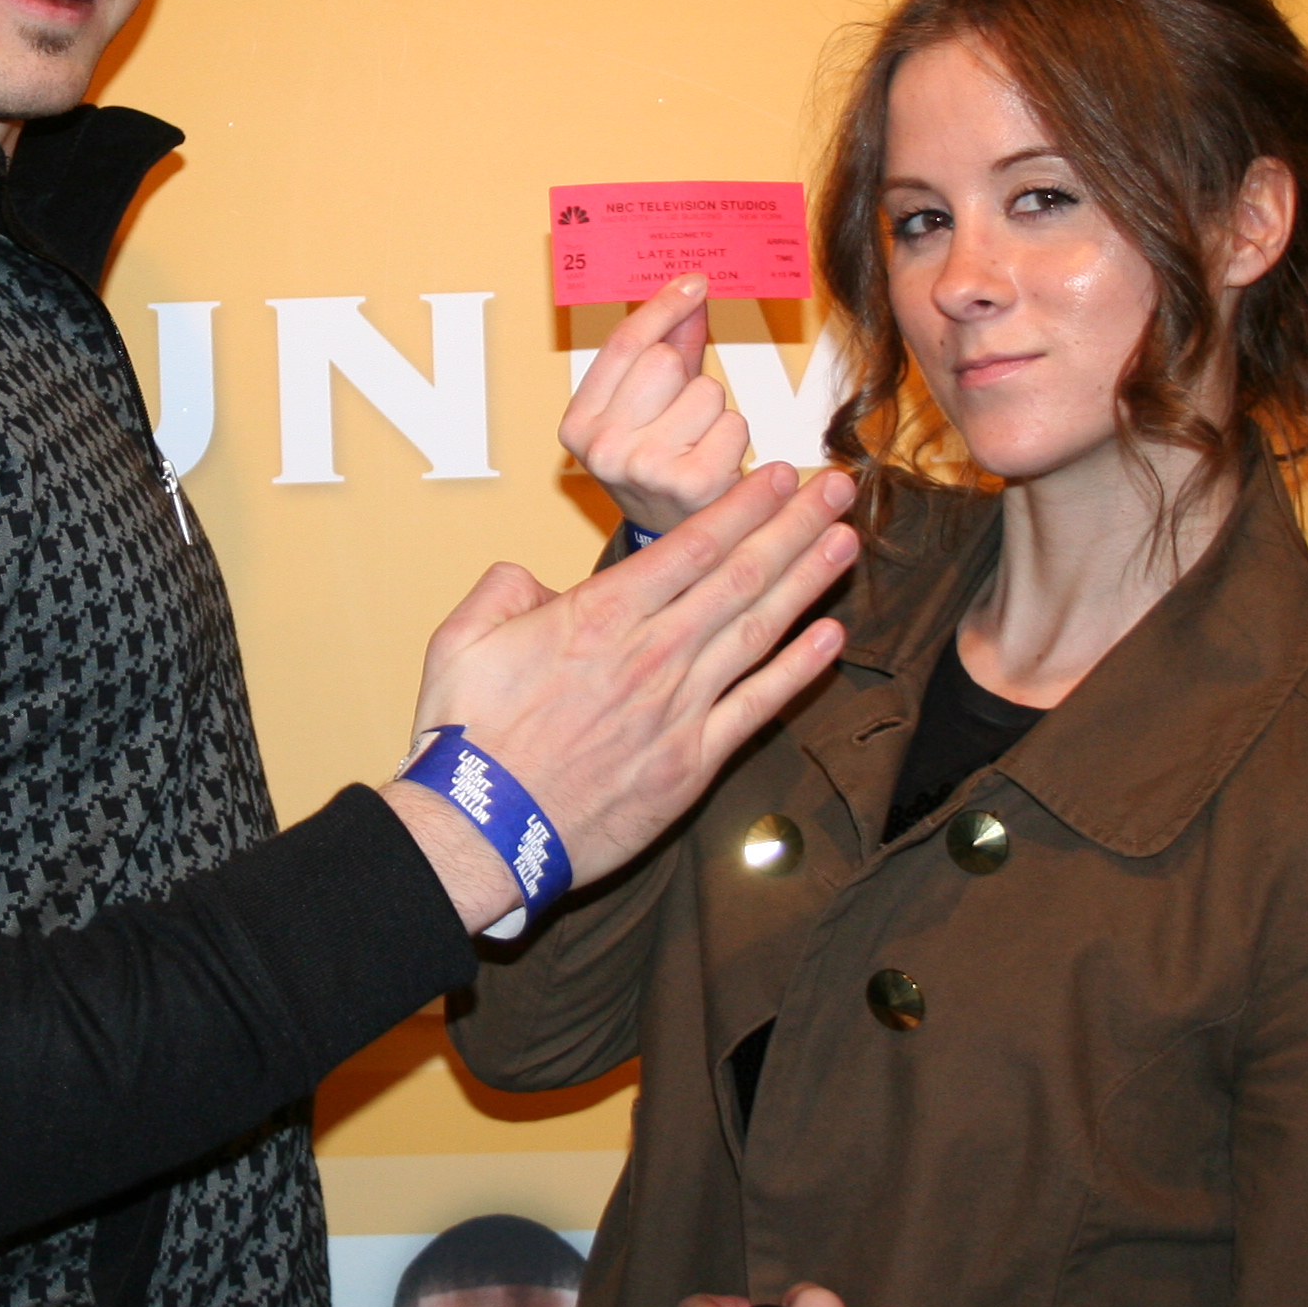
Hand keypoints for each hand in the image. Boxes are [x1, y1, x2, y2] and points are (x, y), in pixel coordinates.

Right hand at [389, 462, 856, 931]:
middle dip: (794, 525)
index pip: (691, 545)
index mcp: (599, 616)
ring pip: (759, 631)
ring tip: (845, 542)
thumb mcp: (462, 638)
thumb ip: (504, 588)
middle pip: (740, 576)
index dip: (744, 506)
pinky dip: (799, 670)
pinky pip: (757, 706)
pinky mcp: (692, 762)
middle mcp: (652, 653)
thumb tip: (538, 582)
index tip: (781, 476)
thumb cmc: (468, 738)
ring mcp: (679, 708)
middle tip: (837, 488)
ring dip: (806, 582)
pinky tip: (830, 637)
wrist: (483, 829)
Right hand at [563, 275, 751, 535]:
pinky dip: (734, 439)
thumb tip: (691, 292)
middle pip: (665, 362)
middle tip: (683, 417)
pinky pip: (732, 423)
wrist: (675, 550)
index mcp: (578, 424)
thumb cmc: (661, 470)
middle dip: (688, 379)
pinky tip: (716, 465)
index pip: (623, 345)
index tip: (693, 283)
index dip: (662, 307)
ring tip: (699, 446)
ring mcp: (644, 468)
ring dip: (715, 413)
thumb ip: (667, 347)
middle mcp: (602, 448)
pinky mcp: (691, 484)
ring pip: (706, 392)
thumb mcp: (646, 410)